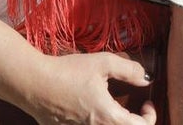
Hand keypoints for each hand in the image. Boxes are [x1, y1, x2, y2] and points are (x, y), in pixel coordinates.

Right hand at [19, 51, 155, 124]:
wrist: (32, 83)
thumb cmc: (67, 72)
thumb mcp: (104, 63)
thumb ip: (130, 71)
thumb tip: (147, 79)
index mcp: (106, 117)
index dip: (150, 116)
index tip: (147, 102)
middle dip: (135, 122)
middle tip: (136, 108)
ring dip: (117, 123)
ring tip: (116, 110)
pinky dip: (99, 123)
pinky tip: (95, 111)